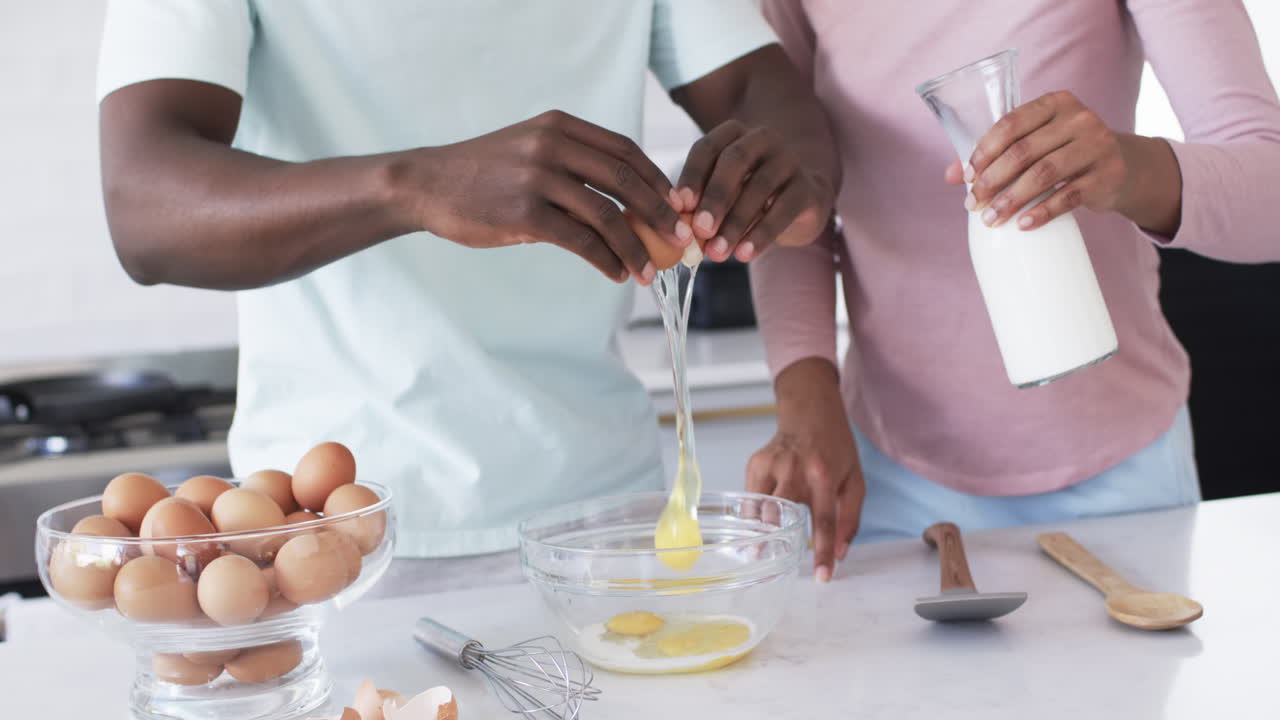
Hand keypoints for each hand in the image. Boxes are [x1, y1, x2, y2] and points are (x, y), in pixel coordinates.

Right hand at [410, 110, 692, 284]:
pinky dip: (606, 260)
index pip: (625, 150)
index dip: (657, 180)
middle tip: (679, 240)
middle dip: (660, 214)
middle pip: (625, 180)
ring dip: (636, 247)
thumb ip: (573, 164)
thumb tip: (627, 202)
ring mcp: (538, 178)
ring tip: (648, 271)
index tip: (677, 207)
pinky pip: (581, 240)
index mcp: (560, 126)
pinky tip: (617, 273)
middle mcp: (553, 145)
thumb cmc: (483, 174)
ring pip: (608, 215)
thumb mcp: (530, 149)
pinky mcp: (525, 213)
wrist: (427, 184)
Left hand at [674, 120, 833, 262]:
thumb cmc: (747, 198)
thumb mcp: (723, 196)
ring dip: (735, 223)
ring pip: (760, 186)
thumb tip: (681, 230)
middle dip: (715, 196)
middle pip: (735, 160)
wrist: (798, 206)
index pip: (707, 148)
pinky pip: (784, 209)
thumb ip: (703, 205)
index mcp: (733, 134)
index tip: (681, 205)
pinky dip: (761, 234)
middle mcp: (762, 139)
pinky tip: (744, 255)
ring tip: (717, 253)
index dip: (692, 175)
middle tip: (700, 229)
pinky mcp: (808, 187)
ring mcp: (789, 160)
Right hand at [746, 358, 863, 581]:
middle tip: (776, 563)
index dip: (823, 552)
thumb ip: (850, 517)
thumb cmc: (835, 448)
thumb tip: (840, 552)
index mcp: (823, 474)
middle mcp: (794, 469)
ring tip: (758, 552)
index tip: (822, 576)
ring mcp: (770, 464)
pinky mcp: (754, 463)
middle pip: (781, 513)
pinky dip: (753, 513)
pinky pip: (751, 496)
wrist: (809, 411)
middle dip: (777, 540)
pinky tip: (754, 525)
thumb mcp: (855, 479)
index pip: (824, 521)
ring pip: (759, 506)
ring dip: (759, 531)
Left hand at [951, 91, 1135, 231]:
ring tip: (991, 219)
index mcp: (1056, 103)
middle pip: (1024, 151)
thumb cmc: (1066, 152)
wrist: (1124, 166)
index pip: (1011, 123)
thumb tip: (949, 175)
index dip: (984, 151)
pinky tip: (1022, 224)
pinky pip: (1069, 196)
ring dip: (1012, 199)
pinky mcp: (1108, 175)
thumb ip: (995, 153)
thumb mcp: (1037, 143)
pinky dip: (1042, 212)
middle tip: (973, 205)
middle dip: (992, 181)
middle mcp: (1079, 119)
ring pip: (1044, 174)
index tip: (967, 178)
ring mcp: (1097, 146)